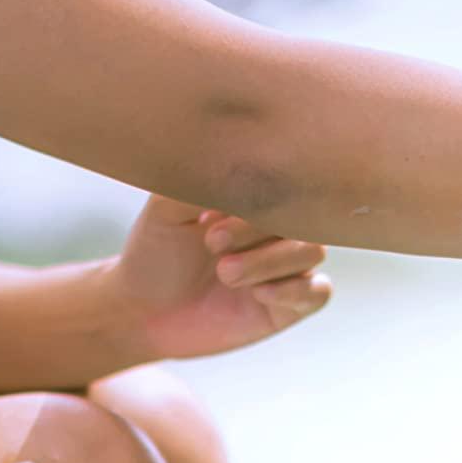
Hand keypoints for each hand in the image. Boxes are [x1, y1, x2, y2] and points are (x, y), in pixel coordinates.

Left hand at [110, 194, 332, 362]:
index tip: (209, 215)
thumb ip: (204, 180)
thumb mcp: (169, 209)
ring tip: (225, 273)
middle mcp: (274, 229)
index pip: (281, 183)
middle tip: (213, 243)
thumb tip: (234, 152)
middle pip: (301, 216)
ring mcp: (284, 267)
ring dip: (270, 262)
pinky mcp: (287, 307)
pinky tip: (259, 293)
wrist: (143, 310)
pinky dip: (295, 290)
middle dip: (258, 230)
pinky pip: (318, 292)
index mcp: (252, 198)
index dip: (255, 197)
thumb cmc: (155, 254)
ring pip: (312, 252)